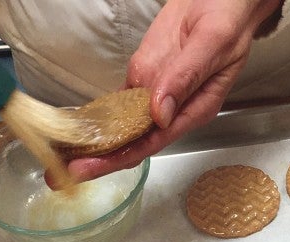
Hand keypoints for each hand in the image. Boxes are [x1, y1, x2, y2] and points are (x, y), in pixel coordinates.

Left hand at [67, 0, 281, 182]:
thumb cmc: (228, 19)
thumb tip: (159, 113)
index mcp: (192, 110)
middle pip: (132, 142)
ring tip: (61, 159)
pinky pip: (118, 103)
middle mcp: (171, 110)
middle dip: (99, 161)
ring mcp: (154, 94)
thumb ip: (185, 78)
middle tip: (65, 174)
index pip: (152, 142)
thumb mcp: (212, 44)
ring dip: (93, 144)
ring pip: (121, 127)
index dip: (120, 156)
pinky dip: (97, 116)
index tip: (92, 166)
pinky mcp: (144, 77)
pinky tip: (77, 130)